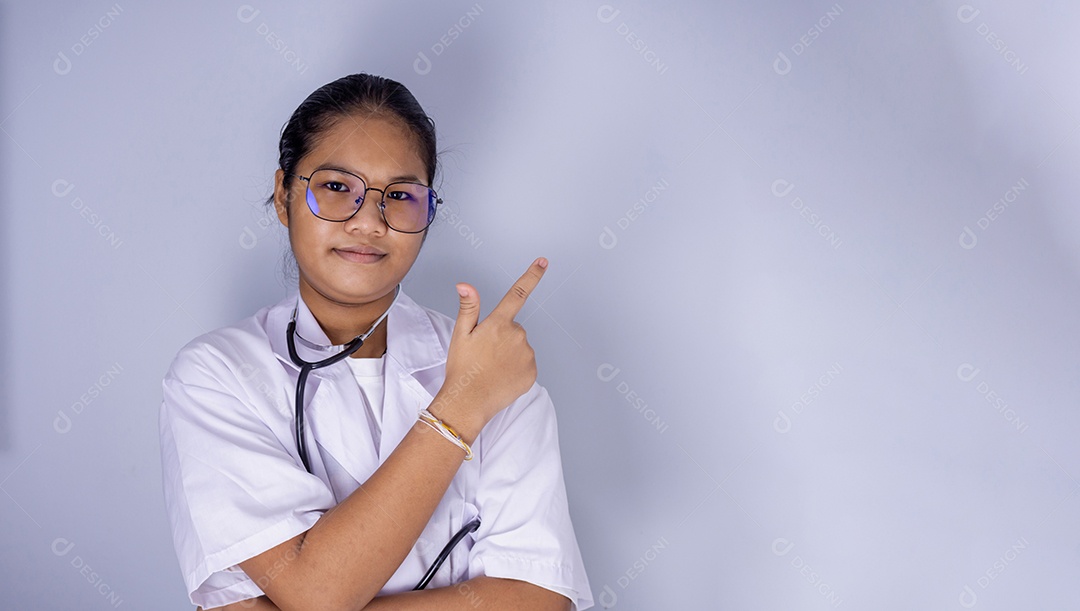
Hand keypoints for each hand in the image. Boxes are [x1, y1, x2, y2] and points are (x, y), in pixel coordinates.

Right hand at [431, 258, 547, 440]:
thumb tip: (465, 285)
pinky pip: (526, 364)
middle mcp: (517, 335)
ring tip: (491, 367)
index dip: (532, 275)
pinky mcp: (532, 372)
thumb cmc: (462, 368)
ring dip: (509, 354)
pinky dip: (515, 369)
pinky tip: (501, 377)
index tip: (543, 261)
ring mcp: (527, 355)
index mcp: (499, 323)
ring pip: (520, 347)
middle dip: (502, 336)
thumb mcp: (460, 335)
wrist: (468, 402)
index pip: (517, 293)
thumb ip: (468, 308)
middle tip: (484, 354)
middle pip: (513, 328)